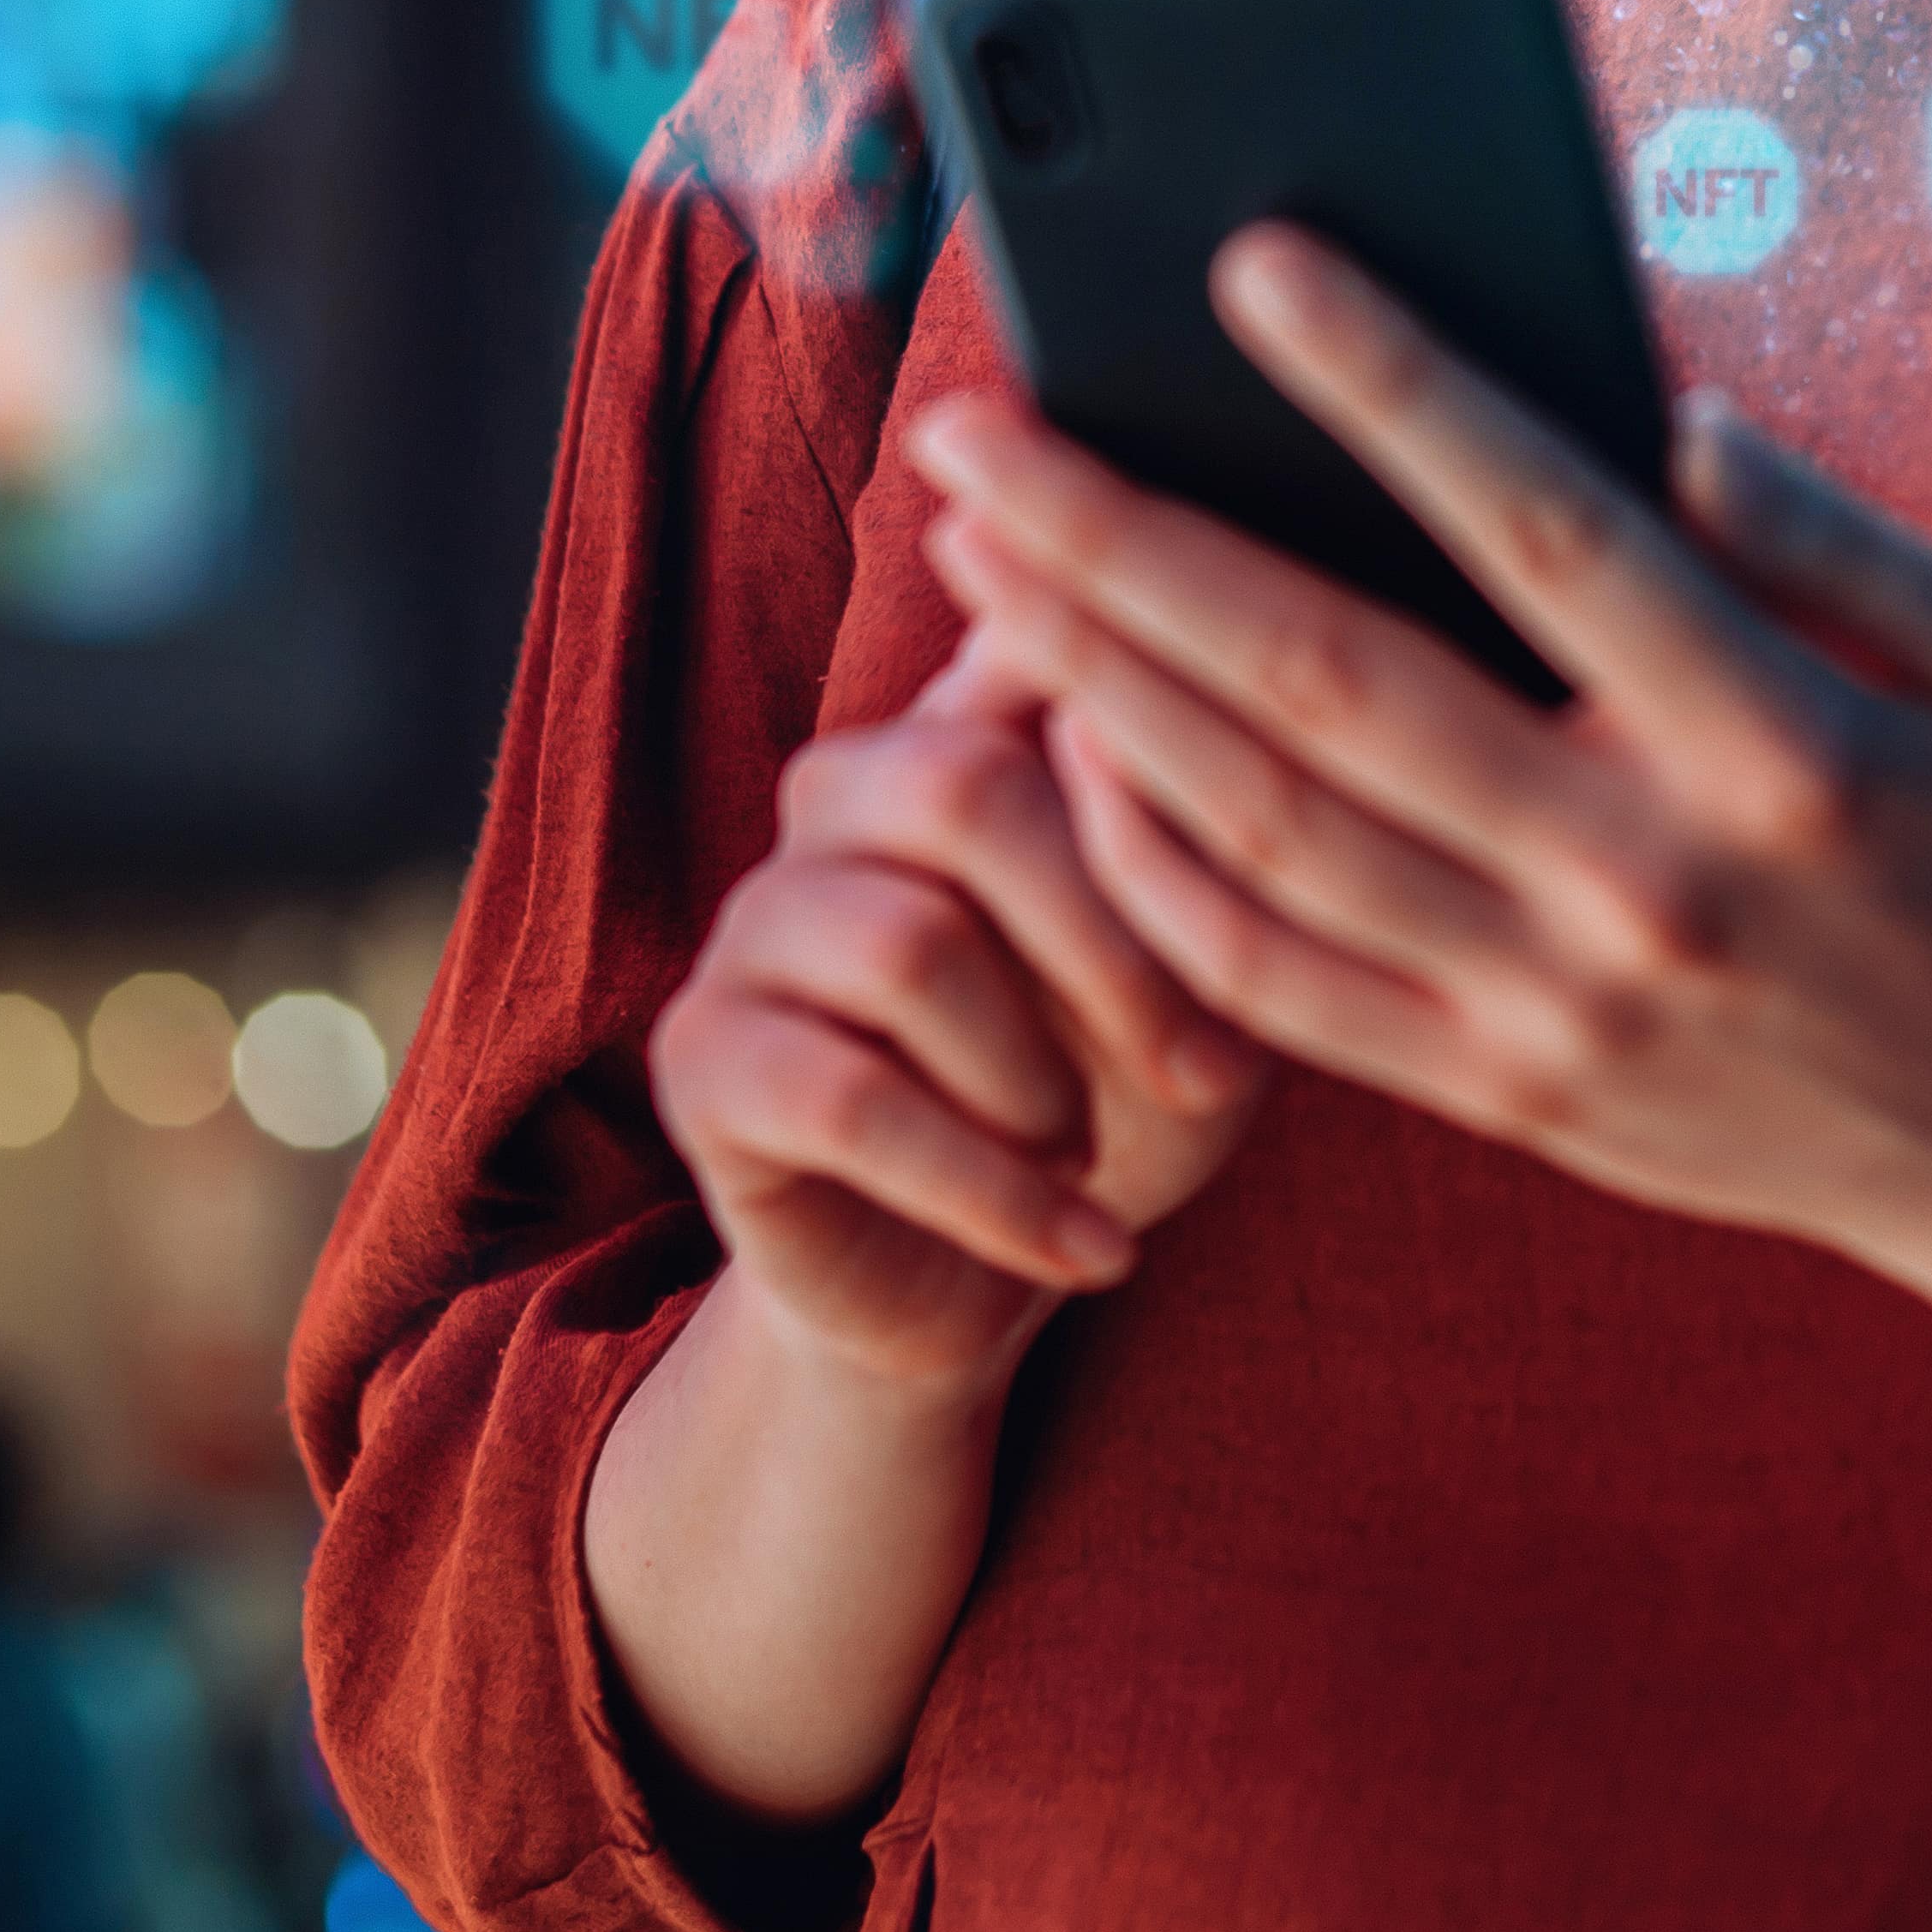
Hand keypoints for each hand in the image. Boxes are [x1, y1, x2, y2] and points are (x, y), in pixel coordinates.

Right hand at [643, 636, 1274, 1411]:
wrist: (984, 1286)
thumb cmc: (1119, 1094)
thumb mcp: (1205, 984)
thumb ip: (1207, 864)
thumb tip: (1229, 758)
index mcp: (959, 734)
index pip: (1015, 645)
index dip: (1107, 669)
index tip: (1227, 740)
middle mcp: (837, 796)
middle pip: (961, 789)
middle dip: (1111, 942)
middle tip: (1209, 1072)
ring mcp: (755, 921)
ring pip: (907, 946)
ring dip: (1040, 1079)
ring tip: (1092, 1154)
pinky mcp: (702, 1058)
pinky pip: (849, 1102)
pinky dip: (995, 1192)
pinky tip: (1090, 1253)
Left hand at [904, 230, 1931, 1403]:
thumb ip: (1828, 525)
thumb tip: (1655, 407)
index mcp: (1777, 738)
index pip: (1544, 527)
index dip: (1388, 385)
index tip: (1248, 259)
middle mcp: (1644, 877)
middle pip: (1325, 682)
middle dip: (1120, 541)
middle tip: (974, 426)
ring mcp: (1553, 1006)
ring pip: (1261, 830)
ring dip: (1093, 682)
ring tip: (976, 559)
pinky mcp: (1500, 1096)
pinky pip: (1270, 985)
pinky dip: (1147, 868)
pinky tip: (1067, 752)